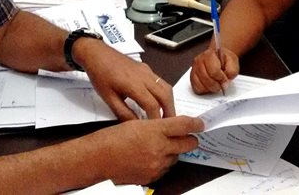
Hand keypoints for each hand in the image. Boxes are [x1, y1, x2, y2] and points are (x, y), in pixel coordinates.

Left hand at [76, 40, 174, 119]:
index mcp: (133, 84)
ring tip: (166, 115)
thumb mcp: (108, 98)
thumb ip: (123, 112)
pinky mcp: (146, 68)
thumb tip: (136, 125)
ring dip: (169, 102)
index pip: (152, 105)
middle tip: (169, 125)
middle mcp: (144, 76)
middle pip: (165, 95)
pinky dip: (164, 93)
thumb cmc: (100, 75)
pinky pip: (160, 81)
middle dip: (170, 111)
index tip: (156, 130)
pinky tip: (158, 101)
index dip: (156, 119)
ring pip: (166, 87)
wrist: (97, 53)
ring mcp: (147, 71)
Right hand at [87, 116, 203, 185]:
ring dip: (173, 151)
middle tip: (187, 136)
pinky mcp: (152, 176)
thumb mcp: (136, 123)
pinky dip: (162, 163)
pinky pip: (165, 169)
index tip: (200, 124)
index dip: (196, 124)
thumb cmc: (112, 139)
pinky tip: (151, 157)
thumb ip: (157, 125)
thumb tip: (173, 126)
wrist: (97, 159)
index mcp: (154, 130)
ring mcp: (156, 164)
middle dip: (189, 139)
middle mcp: (158, 148)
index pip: (184, 125)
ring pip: (176, 157)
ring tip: (159, 146)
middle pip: (188, 143)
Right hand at [190, 47, 238, 94]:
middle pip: (205, 79)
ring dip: (209, 88)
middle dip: (216, 85)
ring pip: (200, 85)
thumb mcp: (233, 62)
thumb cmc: (225, 59)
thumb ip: (231, 72)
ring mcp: (194, 68)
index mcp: (209, 54)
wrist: (219, 56)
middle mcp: (199, 60)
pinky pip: (196, 88)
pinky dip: (204, 90)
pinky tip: (209, 87)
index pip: (213, 71)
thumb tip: (225, 83)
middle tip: (221, 86)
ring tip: (216, 86)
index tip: (225, 81)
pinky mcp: (192, 76)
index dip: (221, 79)